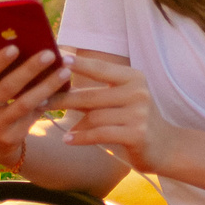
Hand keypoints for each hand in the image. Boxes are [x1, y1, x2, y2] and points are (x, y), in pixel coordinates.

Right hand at [0, 45, 68, 171]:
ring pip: (25, 103)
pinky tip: (61, 91)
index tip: (15, 47)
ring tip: (65, 71)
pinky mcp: (10, 138)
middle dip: (30, 69)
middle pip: (8, 87)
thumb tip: (21, 44)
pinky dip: (46, 102)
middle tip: (50, 54)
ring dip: (47, 86)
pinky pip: (32, 117)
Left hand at [62, 57, 174, 173]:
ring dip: (74, 124)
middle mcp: (137, 91)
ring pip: (94, 116)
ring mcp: (139, 113)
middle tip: (40, 101)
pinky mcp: (137, 134)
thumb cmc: (134, 119)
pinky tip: (68, 140)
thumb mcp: (121, 98)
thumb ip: (98, 89)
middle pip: (91, 94)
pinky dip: (82, 137)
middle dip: (63, 99)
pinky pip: (100, 133)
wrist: (165, 147)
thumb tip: (62, 78)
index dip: (77, 63)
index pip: (99, 67)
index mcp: (133, 77)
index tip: (55, 58)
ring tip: (59, 128)